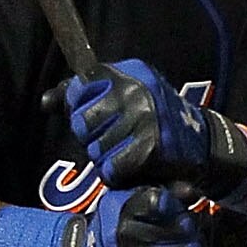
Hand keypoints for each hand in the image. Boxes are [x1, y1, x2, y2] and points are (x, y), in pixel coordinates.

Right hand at [62, 187, 217, 246]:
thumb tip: (193, 193)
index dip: (177, 204)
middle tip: (192, 229)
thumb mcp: (133, 199)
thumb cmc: (123, 227)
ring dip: (199, 246)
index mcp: (125, 209)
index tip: (178, 208)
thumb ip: (164, 191)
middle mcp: (129, 235)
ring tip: (194, 245)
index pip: (162, 201)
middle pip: (184, 225)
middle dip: (194, 226)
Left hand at [63, 58, 213, 189]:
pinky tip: (133, 166)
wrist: (200, 143)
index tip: (99, 116)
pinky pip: (112, 168)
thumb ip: (79, 98)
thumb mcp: (120, 98)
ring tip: (127, 151)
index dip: (80, 108)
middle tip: (115, 138)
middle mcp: (135, 89)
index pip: (80, 87)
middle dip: (92, 137)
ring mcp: (144, 117)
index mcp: (128, 72)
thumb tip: (45, 103)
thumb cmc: (152, 120)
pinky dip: (118, 174)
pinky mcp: (150, 146)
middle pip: (81, 122)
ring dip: (105, 158)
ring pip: (94, 149)